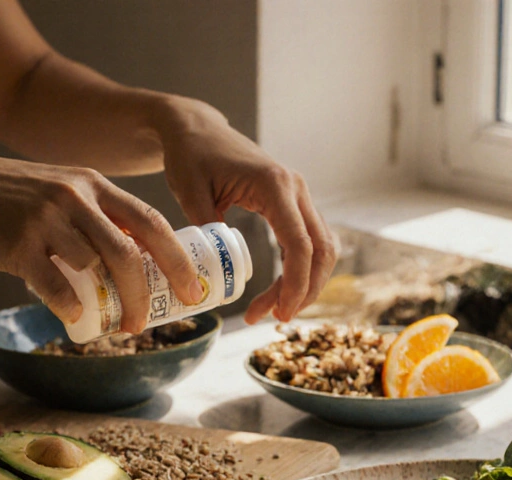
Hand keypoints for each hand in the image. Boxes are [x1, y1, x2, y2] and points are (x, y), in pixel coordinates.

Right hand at [0, 149, 202, 332]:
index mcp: (93, 185)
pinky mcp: (17, 244)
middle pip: (128, 253)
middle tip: (145, 323)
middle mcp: (75, 197)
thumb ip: (95, 214)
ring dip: (108, 304)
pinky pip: (55, 285)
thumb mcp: (61, 189)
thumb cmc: (10, 196)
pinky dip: (69, 307)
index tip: (193, 290)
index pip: (151, 222)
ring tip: (111, 323)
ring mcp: (46, 220)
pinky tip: (73, 318)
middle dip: (145, 295)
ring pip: (93, 269)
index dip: (178, 260)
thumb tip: (133, 258)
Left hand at [158, 100, 336, 323]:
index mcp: (274, 185)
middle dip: (305, 290)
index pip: (300, 244)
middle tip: (276, 318)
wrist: (195, 128)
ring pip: (320, 248)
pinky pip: (307, 241)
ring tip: (274, 310)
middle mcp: (295, 188)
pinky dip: (299, 269)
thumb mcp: (190, 192)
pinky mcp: (291, 202)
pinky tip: (279, 290)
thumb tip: (216, 273)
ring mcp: (297, 194)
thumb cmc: (190, 156)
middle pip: (321, 250)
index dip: (295, 284)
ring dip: (305, 283)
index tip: (279, 313)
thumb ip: (207, 228)